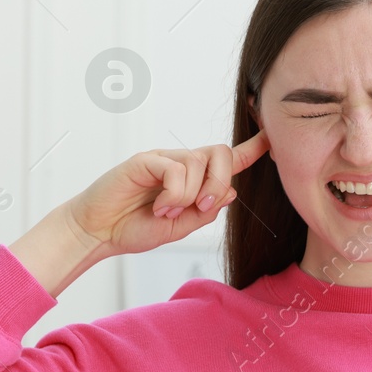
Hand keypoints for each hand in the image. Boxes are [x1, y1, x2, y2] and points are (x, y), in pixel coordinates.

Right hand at [67, 129, 269, 256]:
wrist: (99, 232)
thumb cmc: (134, 228)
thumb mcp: (180, 227)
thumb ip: (205, 211)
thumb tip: (231, 191)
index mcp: (192, 180)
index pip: (227, 160)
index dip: (252, 149)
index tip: (272, 139)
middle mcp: (180, 164)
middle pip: (221, 153)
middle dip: (220, 181)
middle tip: (201, 206)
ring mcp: (163, 159)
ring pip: (198, 163)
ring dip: (188, 195)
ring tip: (167, 212)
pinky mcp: (146, 159)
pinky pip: (176, 169)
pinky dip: (173, 194)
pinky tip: (158, 207)